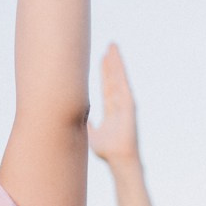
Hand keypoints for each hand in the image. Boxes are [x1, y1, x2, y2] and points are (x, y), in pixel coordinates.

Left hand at [88, 44, 138, 164]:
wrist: (118, 158)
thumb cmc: (106, 150)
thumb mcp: (91, 134)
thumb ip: (85, 124)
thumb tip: (76, 118)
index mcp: (111, 109)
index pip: (107, 86)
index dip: (105, 72)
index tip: (102, 59)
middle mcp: (119, 104)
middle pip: (113, 78)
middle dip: (110, 62)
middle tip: (108, 46)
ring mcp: (125, 103)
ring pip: (119, 78)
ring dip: (116, 62)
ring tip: (112, 47)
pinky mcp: (129, 105)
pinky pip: (124, 85)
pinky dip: (121, 73)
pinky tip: (118, 61)